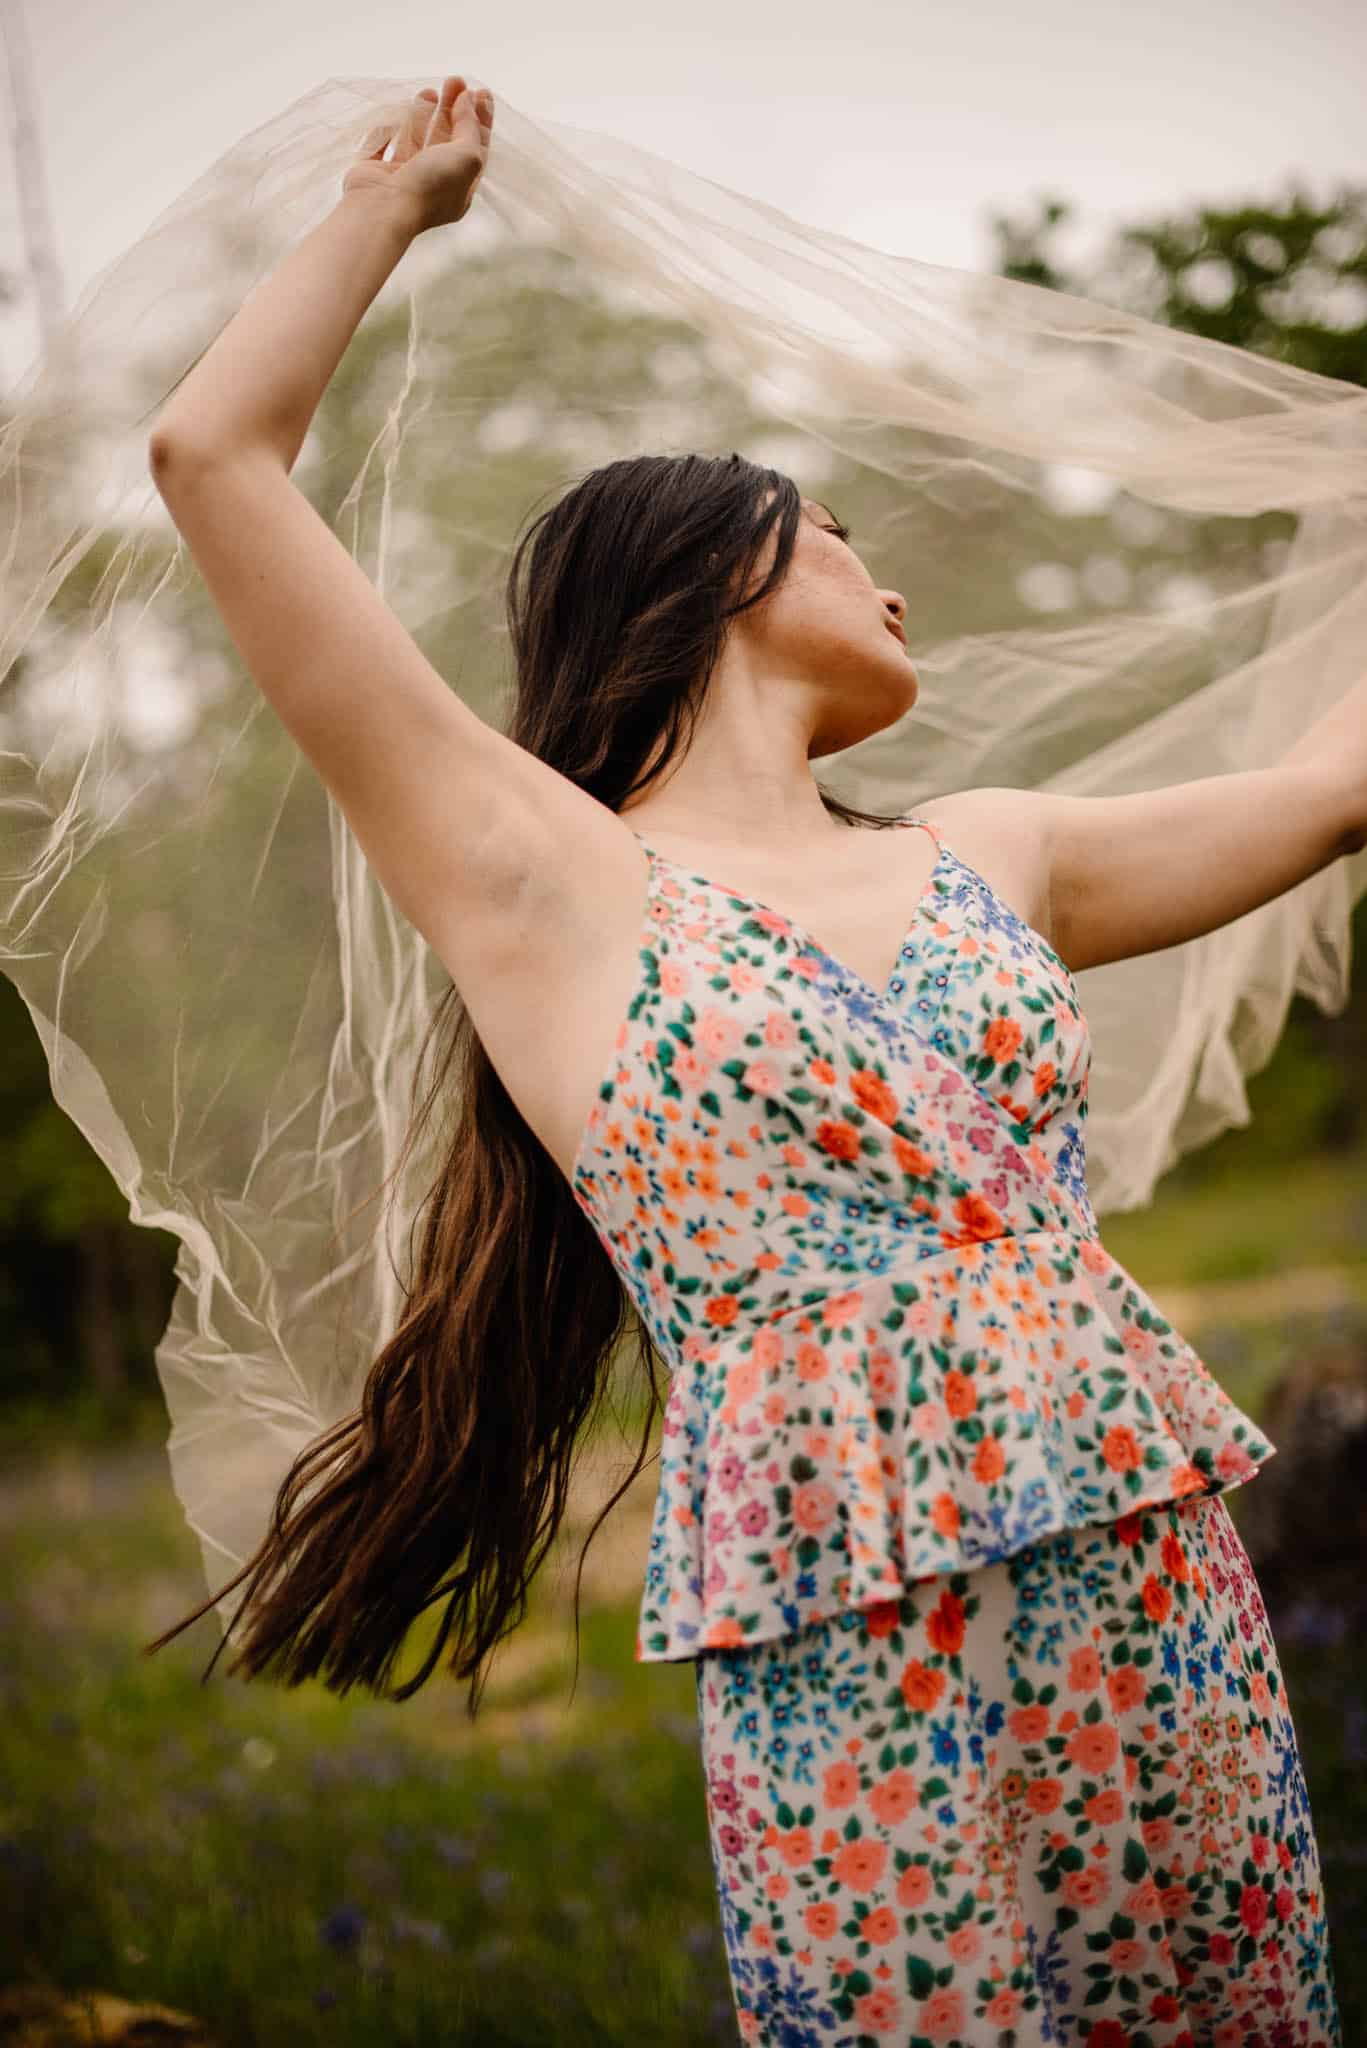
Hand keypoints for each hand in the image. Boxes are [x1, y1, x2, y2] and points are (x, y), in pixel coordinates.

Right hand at [343, 77, 494, 234]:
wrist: (383, 209)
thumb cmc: (429, 186)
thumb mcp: (466, 157)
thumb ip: (470, 127)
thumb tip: (467, 99)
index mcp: (459, 188)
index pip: (475, 148)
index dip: (480, 119)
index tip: (481, 91)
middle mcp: (433, 184)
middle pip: (446, 140)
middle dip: (453, 108)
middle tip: (455, 80)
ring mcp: (403, 179)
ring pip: (416, 140)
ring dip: (424, 114)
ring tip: (430, 89)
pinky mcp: (375, 173)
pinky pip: (383, 145)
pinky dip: (388, 129)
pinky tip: (395, 112)